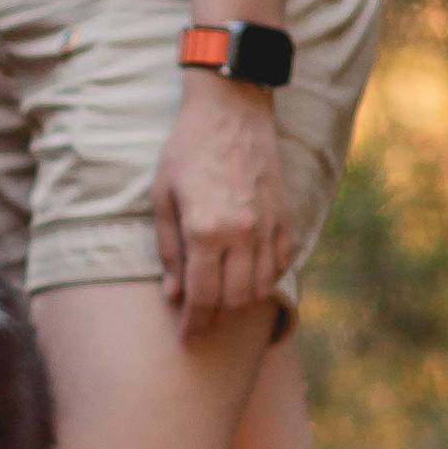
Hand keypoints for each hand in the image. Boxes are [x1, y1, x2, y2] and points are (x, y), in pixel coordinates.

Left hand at [152, 74, 293, 337]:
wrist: (231, 110)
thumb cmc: (187, 150)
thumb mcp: (163, 197)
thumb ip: (169, 251)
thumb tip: (172, 295)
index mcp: (206, 230)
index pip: (203, 297)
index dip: (194, 324)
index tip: (186, 337)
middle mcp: (242, 234)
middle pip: (235, 301)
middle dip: (217, 320)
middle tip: (202, 326)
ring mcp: (268, 226)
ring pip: (261, 287)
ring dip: (242, 304)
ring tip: (223, 306)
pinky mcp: (284, 216)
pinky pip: (281, 263)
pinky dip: (265, 280)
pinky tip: (249, 279)